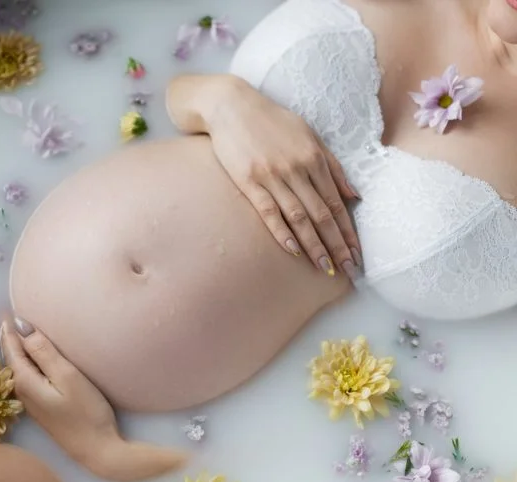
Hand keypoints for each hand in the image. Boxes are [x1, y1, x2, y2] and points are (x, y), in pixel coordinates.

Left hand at [0, 315, 187, 481]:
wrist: (98, 450)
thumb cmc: (86, 412)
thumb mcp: (67, 376)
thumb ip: (43, 351)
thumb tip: (21, 327)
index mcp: (25, 380)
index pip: (11, 347)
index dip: (8, 327)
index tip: (5, 308)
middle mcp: (22, 391)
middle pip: (10, 357)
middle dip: (8, 336)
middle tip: (6, 314)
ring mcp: (31, 401)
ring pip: (18, 367)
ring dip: (16, 348)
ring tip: (16, 330)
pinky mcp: (42, 406)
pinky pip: (26, 375)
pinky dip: (25, 361)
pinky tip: (32, 357)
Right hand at [203, 76, 361, 278]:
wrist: (231, 106)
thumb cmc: (270, 121)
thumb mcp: (308, 135)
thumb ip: (332, 166)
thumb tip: (354, 195)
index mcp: (314, 158)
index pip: (336, 202)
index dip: (348, 230)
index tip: (356, 253)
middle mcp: (297, 169)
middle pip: (322, 214)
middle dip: (337, 244)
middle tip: (348, 269)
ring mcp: (273, 176)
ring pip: (299, 217)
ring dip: (314, 245)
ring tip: (325, 267)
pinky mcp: (249, 181)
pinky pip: (269, 211)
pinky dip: (282, 232)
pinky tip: (293, 251)